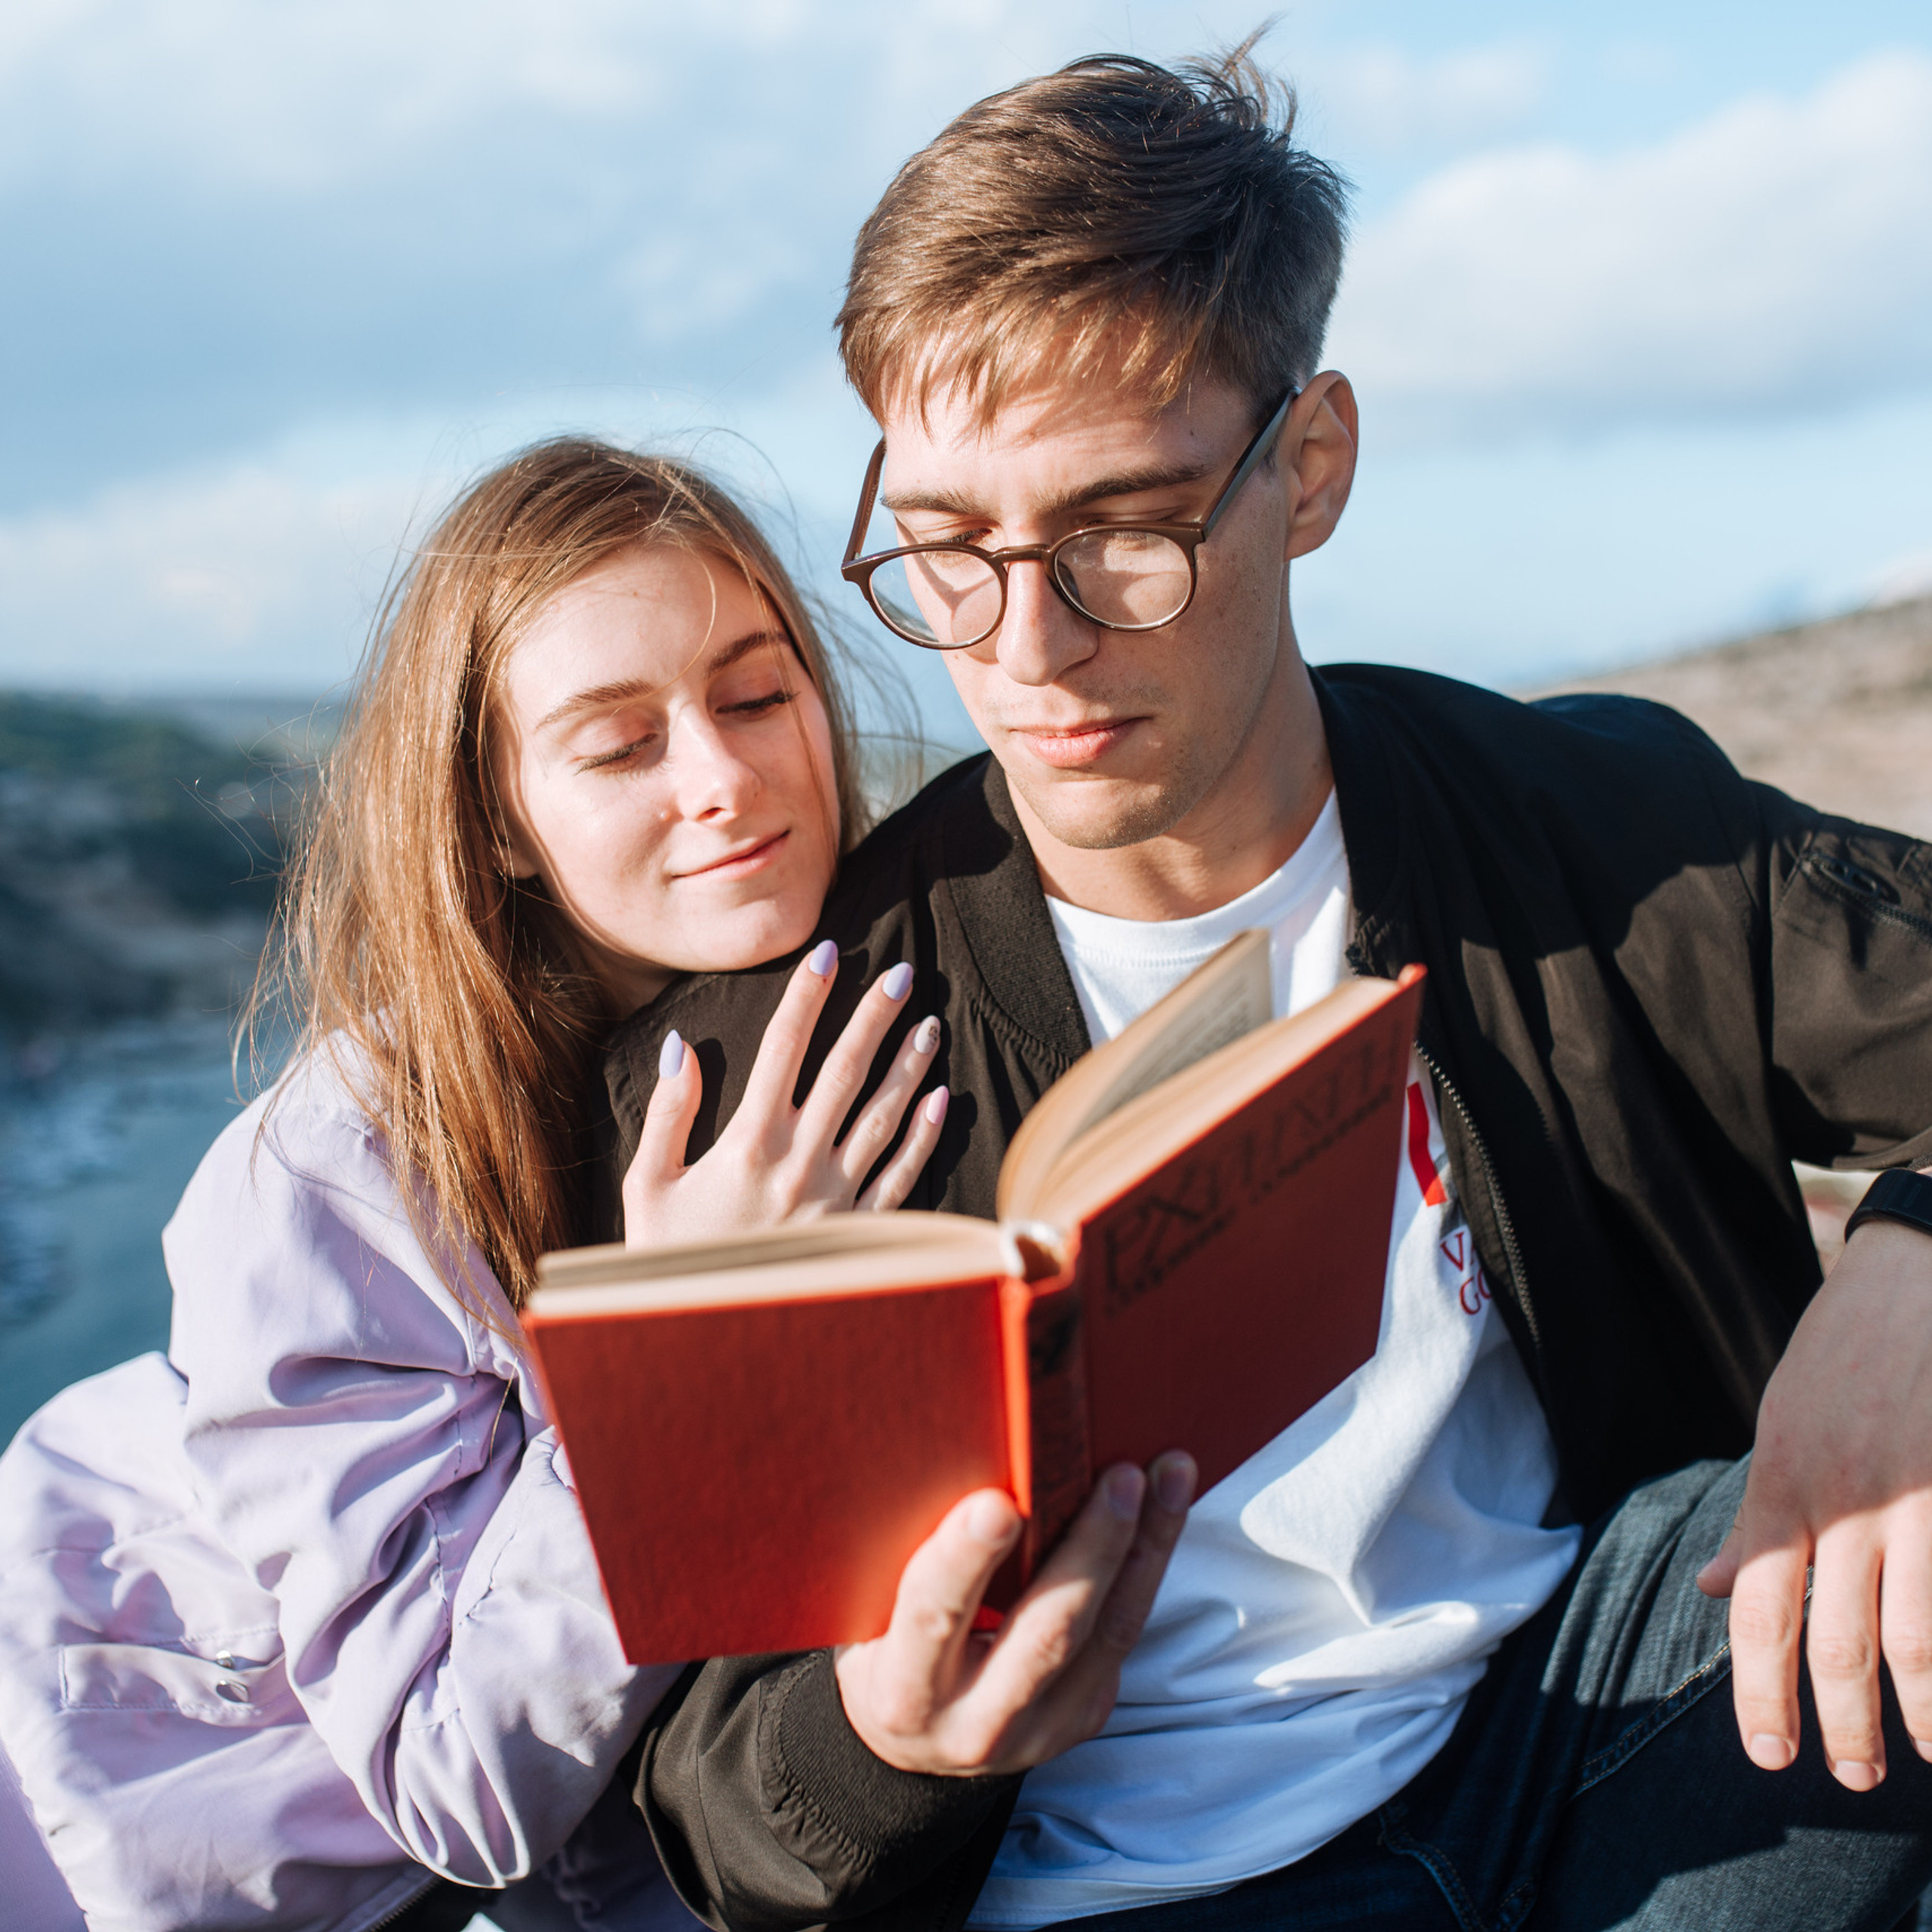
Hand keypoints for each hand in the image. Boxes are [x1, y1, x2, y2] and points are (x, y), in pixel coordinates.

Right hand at [622, 941, 947, 1246]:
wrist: (705, 1345)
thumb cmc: (669, 1261)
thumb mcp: (647, 1187)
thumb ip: (668, 1114)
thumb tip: (678, 1045)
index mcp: (746, 1145)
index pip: (781, 1050)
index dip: (805, 996)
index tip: (825, 952)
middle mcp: (798, 1165)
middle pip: (845, 1073)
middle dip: (873, 1017)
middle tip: (900, 973)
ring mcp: (836, 1200)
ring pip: (882, 1118)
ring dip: (908, 1067)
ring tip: (928, 1023)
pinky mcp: (858, 1234)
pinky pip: (901, 1178)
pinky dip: (924, 1138)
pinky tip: (940, 1099)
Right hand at [834, 1452, 1196, 1775]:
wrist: (913, 1744)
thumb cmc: (887, 1647)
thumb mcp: (872, 1615)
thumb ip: (909, 1559)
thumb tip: (960, 1459)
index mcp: (906, 1693)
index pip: (934, 1619)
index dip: (963, 1562)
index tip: (995, 1504)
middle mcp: (978, 1724)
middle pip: (1049, 1633)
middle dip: (1092, 1548)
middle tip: (1122, 1477)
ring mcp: (1044, 1729)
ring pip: (1110, 1633)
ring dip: (1146, 1545)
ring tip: (1169, 1474)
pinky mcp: (1085, 1716)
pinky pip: (1124, 1634)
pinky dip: (1146, 1564)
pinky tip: (1162, 1509)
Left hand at [1697, 1206, 1931, 1790]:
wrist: (1923, 1276)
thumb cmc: (1846, 1352)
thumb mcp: (1781, 1421)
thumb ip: (1757, 1514)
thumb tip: (1716, 1590)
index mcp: (1784, 1479)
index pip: (1759, 1607)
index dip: (1761, 1689)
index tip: (1771, 1753)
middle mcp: (1847, 1497)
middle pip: (1836, 1638)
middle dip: (1844, 1722)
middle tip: (1852, 1778)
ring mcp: (1917, 1498)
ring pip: (1918, 1635)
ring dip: (1921, 1711)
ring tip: (1926, 1753)